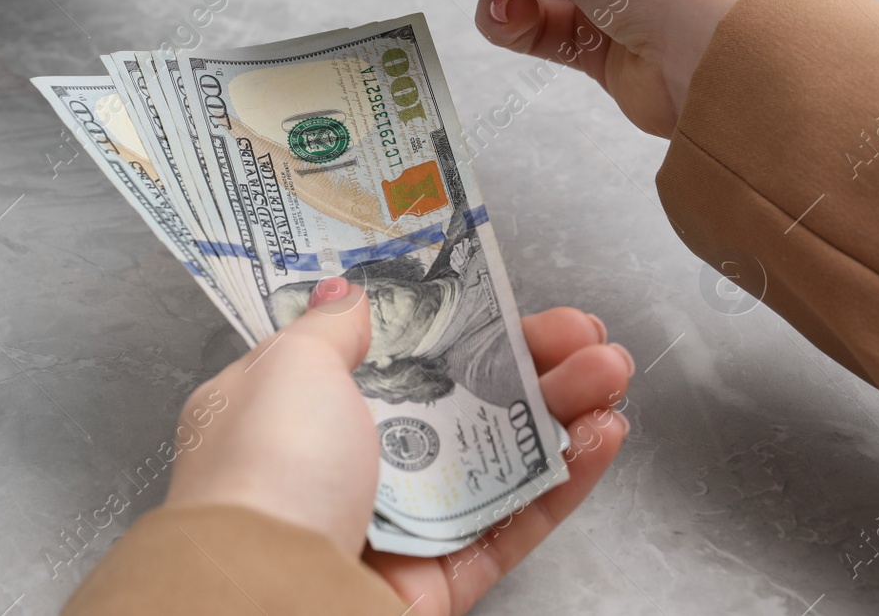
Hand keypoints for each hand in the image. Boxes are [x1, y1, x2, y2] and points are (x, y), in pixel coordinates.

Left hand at [165, 278, 633, 615]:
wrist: (270, 595)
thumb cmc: (266, 472)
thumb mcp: (290, 368)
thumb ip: (333, 327)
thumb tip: (348, 292)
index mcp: (305, 410)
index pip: (398, 354)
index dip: (463, 323)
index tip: (513, 299)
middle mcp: (352, 466)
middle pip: (464, 402)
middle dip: (533, 361)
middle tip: (588, 337)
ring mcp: (402, 524)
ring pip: (499, 459)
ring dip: (563, 411)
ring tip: (611, 374)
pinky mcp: (442, 578)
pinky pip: (512, 523)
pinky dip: (563, 481)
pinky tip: (602, 436)